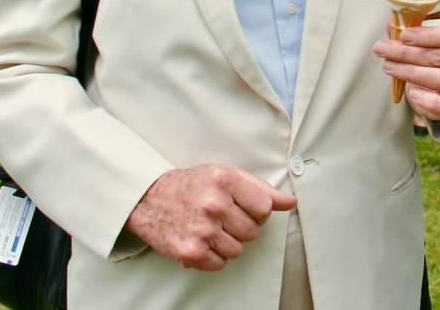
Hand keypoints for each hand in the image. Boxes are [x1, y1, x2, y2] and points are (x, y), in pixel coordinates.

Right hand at [124, 164, 296, 269]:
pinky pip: (220, 264)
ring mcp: (202, 230)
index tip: (243, 207)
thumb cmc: (191, 185)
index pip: (265, 207)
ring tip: (210, 227)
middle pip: (253, 231)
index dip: (257, 210)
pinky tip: (201, 240)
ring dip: (227, 242)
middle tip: (223, 217)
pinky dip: (213, 256)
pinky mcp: (191, 252)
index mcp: (225, 180)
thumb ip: (260, 189)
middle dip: (241, 226)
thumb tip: (291, 202)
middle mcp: (214, 204)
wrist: (148, 199)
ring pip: (238, 250)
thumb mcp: (226, 175)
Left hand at [374, 20, 439, 121]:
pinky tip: (412, 93)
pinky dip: (430, 102)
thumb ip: (410, 28)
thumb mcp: (423, 34)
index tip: (404, 36)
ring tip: (388, 66)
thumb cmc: (431, 49)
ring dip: (411, 73)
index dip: (427, 36)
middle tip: (382, 49)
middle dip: (407, 53)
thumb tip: (391, 26)